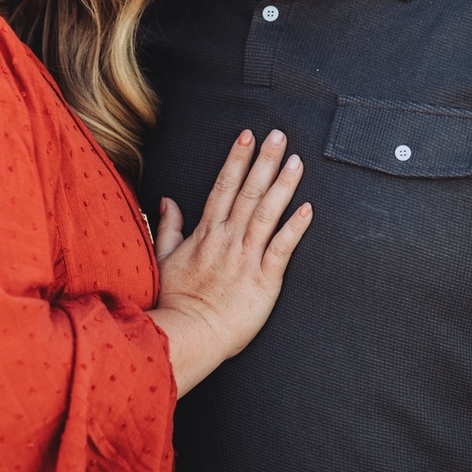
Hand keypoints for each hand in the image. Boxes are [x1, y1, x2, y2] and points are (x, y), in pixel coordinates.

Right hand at [147, 129, 311, 395]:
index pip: (224, 186)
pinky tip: (307, 208)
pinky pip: (282, 248)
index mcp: (206, 232)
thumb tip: (168, 199)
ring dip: (283, 185)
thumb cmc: (175, 300)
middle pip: (249, 192)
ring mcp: (247, 258)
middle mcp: (228, 239)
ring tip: (296, 162)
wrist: (189, 336)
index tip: (247, 136)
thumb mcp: (164, 257)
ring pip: (268, 213)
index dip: (236, 159)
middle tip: (279, 135)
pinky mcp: (264, 280)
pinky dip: (295, 227)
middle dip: (265, 161)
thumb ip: (169, 226)